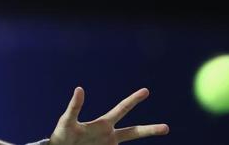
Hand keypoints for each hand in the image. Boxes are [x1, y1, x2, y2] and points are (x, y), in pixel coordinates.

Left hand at [49, 87, 168, 144]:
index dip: (134, 99)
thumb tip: (79, 88)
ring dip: (143, 137)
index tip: (146, 91)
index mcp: (104, 124)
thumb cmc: (62, 135)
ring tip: (160, 133)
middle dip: (151, 130)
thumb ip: (75, 107)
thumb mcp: (67, 120)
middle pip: (134, 132)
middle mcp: (110, 136)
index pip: (122, 109)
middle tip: (167, 127)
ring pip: (129, 142)